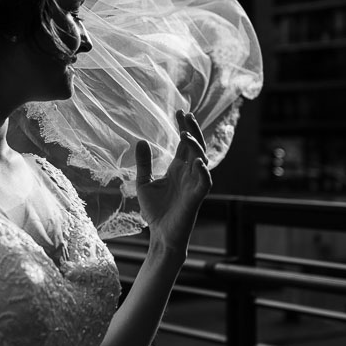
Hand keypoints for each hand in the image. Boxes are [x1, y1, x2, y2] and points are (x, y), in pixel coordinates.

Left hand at [135, 110, 211, 258]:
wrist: (160, 234)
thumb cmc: (155, 211)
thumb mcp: (144, 183)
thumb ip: (144, 163)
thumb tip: (141, 141)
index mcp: (178, 169)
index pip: (185, 143)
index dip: (184, 127)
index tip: (180, 111)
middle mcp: (189, 173)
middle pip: (196, 146)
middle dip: (192, 130)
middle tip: (185, 114)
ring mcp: (194, 184)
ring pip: (202, 160)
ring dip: (195, 147)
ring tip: (185, 134)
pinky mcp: (196, 198)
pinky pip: (205, 183)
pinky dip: (204, 172)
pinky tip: (198, 162)